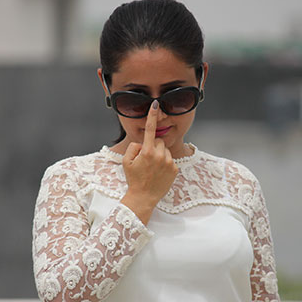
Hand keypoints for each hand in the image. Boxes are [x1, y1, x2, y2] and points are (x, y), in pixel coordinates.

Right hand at [120, 100, 177, 224]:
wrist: (143, 197)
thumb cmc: (133, 179)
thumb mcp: (126, 162)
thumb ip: (133, 147)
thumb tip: (142, 142)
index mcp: (147, 151)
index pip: (149, 129)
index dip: (152, 115)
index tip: (155, 104)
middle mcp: (160, 155)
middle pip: (158, 141)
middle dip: (153, 146)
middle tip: (146, 159)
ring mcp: (169, 162)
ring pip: (165, 150)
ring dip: (159, 155)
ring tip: (153, 168)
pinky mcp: (175, 169)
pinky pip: (170, 160)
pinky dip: (165, 164)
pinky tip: (159, 173)